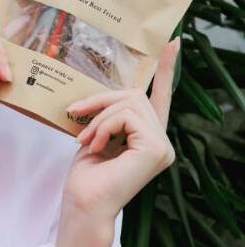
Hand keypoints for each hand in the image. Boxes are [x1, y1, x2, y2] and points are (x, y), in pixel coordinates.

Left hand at [61, 37, 180, 225]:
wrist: (83, 203)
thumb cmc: (86, 175)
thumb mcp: (97, 135)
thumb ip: (109, 115)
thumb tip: (108, 93)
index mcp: (147, 137)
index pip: (160, 98)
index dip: (165, 70)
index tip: (171, 43)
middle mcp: (160, 140)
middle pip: (134, 95)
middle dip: (100, 100)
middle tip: (74, 114)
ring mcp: (162, 145)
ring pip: (128, 103)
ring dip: (98, 117)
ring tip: (84, 140)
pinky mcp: (155, 147)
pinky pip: (126, 116)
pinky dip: (103, 126)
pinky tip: (96, 146)